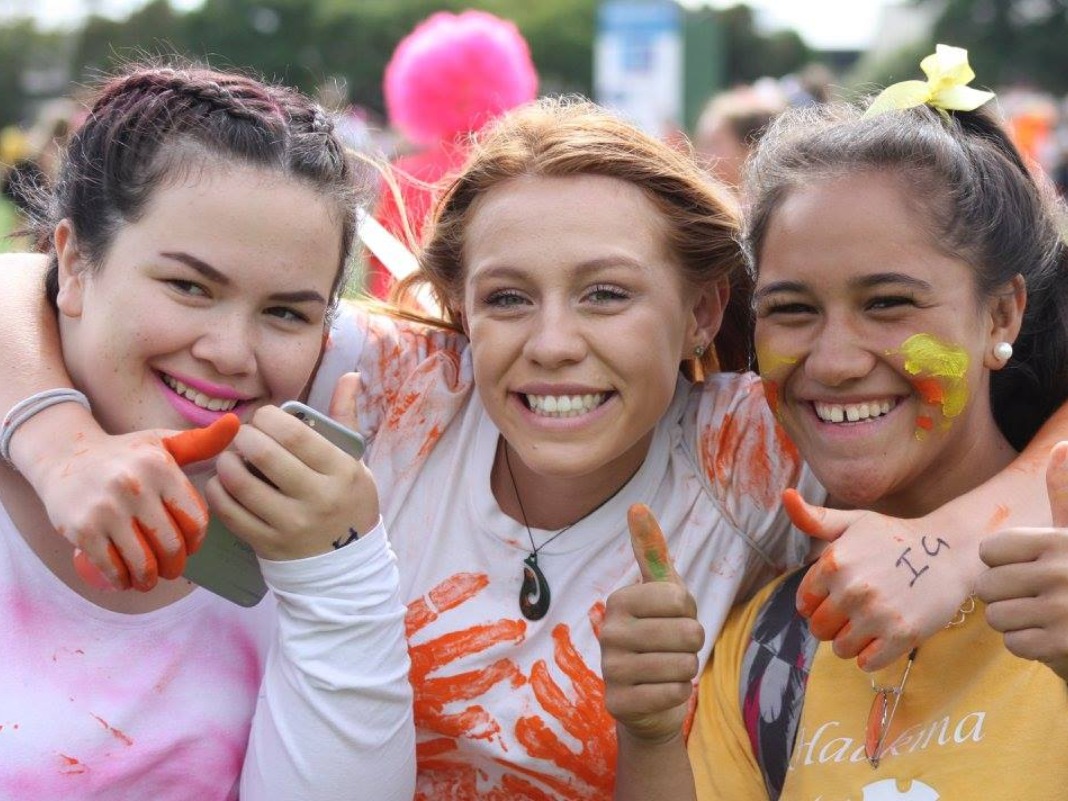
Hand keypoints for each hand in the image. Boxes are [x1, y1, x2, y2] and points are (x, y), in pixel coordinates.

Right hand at [49, 415, 237, 591]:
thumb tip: (236, 425)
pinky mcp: (82, 529)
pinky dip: (122, 580)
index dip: (197, 540)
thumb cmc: (125, 454)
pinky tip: (126, 580)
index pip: (194, 519)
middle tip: (173, 568)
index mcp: (160, 467)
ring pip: (142, 561)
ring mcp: (106, 509)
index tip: (191, 546)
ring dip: (150, 579)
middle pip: (170, 545)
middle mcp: (134, 486)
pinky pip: (111, 567)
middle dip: (175, 564)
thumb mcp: (163, 442)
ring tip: (151, 579)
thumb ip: (202, 441)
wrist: (64, 456)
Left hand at [206, 373, 378, 560]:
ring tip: (229, 456)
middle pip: (265, 454)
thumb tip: (349, 375)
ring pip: (241, 483)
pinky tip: (222, 482)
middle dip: (244, 436)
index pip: (295, 434)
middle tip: (242, 435)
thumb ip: (345, 418)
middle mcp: (317, 498)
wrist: (346, 565)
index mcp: (341, 472)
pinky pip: (230, 513)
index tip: (263, 419)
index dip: (268, 419)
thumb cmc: (348, 501)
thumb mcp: (354, 461)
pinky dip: (218, 491)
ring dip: (226, 462)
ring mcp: (291, 524)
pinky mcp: (268, 545)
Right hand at [600, 504, 704, 742]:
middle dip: (693, 644)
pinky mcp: (618, 703)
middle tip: (673, 648)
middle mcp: (608, 631)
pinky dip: (679, 693)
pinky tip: (663, 691)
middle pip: (688, 633)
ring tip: (668, 669)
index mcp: (619, 600)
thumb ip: (651, 551)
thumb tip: (637, 505)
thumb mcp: (661, 593)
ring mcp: (609, 669)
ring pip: (683, 665)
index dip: (689, 612)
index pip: (681, 598)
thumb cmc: (659, 636)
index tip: (673, 618)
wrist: (647, 700)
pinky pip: (673, 693)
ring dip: (687, 669)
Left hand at [784, 488, 971, 671]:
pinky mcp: (902, 635)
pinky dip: (871, 656)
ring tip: (869, 623)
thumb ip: (815, 518)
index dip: (818, 604)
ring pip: (841, 649)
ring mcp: (877, 614)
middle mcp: (851, 589)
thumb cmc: (894, 538)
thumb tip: (787, 495)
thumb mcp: (853, 523)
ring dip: (851, 642)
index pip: (804, 603)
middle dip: (832, 624)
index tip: (835, 597)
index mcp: (833, 562)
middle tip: (853, 612)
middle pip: (820, 629)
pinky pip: (867, 663)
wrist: (949, 551)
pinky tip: (883, 637)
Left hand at [977, 441, 1067, 679]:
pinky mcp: (1063, 646)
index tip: (1027, 568)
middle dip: (1004, 596)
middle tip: (1034, 598)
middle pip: (987, 586)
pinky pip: (1013, 643)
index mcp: (1057, 541)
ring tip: (1043, 617)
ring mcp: (1063, 611)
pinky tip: (1052, 638)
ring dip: (1016, 622)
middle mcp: (1061, 572)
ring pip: (996, 616)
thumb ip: (1064, 495)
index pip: (988, 552)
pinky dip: (1029, 645)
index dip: (1000, 564)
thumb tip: (1063, 445)